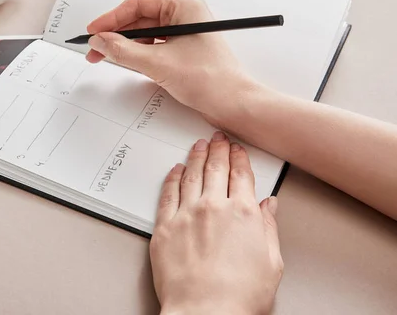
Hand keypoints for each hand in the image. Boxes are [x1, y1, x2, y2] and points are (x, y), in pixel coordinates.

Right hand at [86, 0, 258, 126]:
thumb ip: (123, 51)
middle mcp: (184, 15)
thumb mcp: (158, 64)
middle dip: (116, 34)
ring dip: (125, 45)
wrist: (233, 104)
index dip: (111, 18)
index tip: (93, 31)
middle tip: (95, 48)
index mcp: (183, 6)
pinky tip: (126, 62)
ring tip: (106, 57)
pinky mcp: (183, 49)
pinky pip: (154, 46)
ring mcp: (184, 32)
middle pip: (139, 19)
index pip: (137, 5)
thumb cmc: (210, 80)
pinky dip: (138, 54)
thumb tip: (99, 41)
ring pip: (145, 34)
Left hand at [149, 132, 282, 314]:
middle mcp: (213, 207)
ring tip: (198, 145)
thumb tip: (268, 207)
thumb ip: (267, 228)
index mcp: (242, 214)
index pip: (241, 175)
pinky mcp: (164, 227)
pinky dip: (172, 178)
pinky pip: (168, 194)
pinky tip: (175, 170)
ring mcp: (186, 215)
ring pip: (190, 175)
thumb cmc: (239, 297)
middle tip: (218, 138)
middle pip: (215, 168)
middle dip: (217, 149)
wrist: (205, 313)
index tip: (237, 150)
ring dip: (195, 156)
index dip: (239, 158)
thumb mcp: (271, 263)